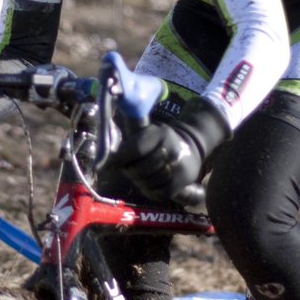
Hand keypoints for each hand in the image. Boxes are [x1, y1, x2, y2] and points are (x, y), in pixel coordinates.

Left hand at [108, 97, 229, 206]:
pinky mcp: (180, 185)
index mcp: (161, 133)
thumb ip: (130, 124)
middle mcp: (172, 149)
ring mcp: (178, 168)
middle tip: (130, 166)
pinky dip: (149, 189)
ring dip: (139, 180)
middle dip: (129, 170)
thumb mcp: (145, 128)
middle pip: (137, 169)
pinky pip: (154, 193)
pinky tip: (152, 181)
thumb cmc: (158, 140)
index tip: (109, 163)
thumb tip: (113, 107)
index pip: (135, 148)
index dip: (119, 157)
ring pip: (144, 182)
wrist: (190, 149)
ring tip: (142, 172)